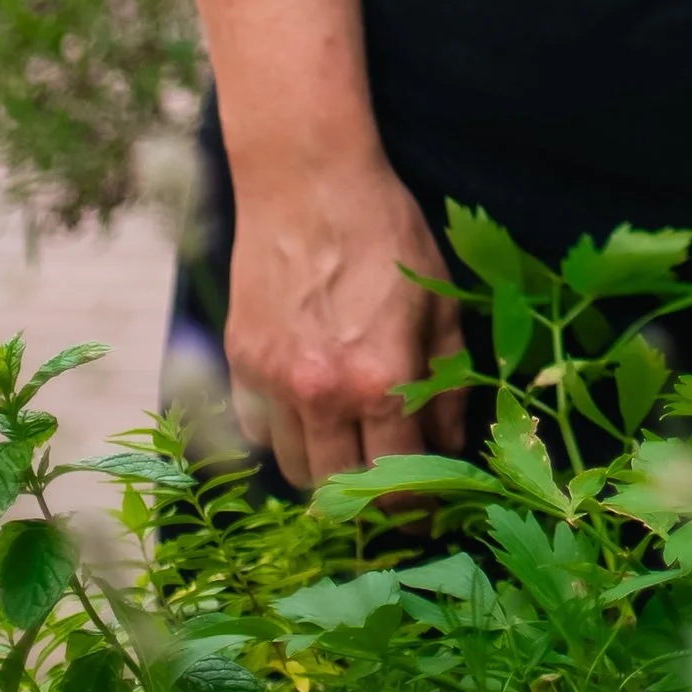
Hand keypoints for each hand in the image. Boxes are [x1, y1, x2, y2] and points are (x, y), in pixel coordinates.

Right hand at [223, 149, 465, 489]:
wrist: (307, 180)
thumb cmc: (386, 231)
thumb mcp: (440, 300)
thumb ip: (447, 381)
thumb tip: (451, 444)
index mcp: (380, 381)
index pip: (399, 481)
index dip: (418, 508)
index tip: (429, 512)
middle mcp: (321, 395)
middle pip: (340, 491)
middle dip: (371, 501)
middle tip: (391, 488)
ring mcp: (272, 383)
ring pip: (295, 467)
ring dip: (326, 469)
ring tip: (352, 447)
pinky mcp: (240, 365)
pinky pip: (258, 431)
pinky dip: (284, 434)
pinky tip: (307, 410)